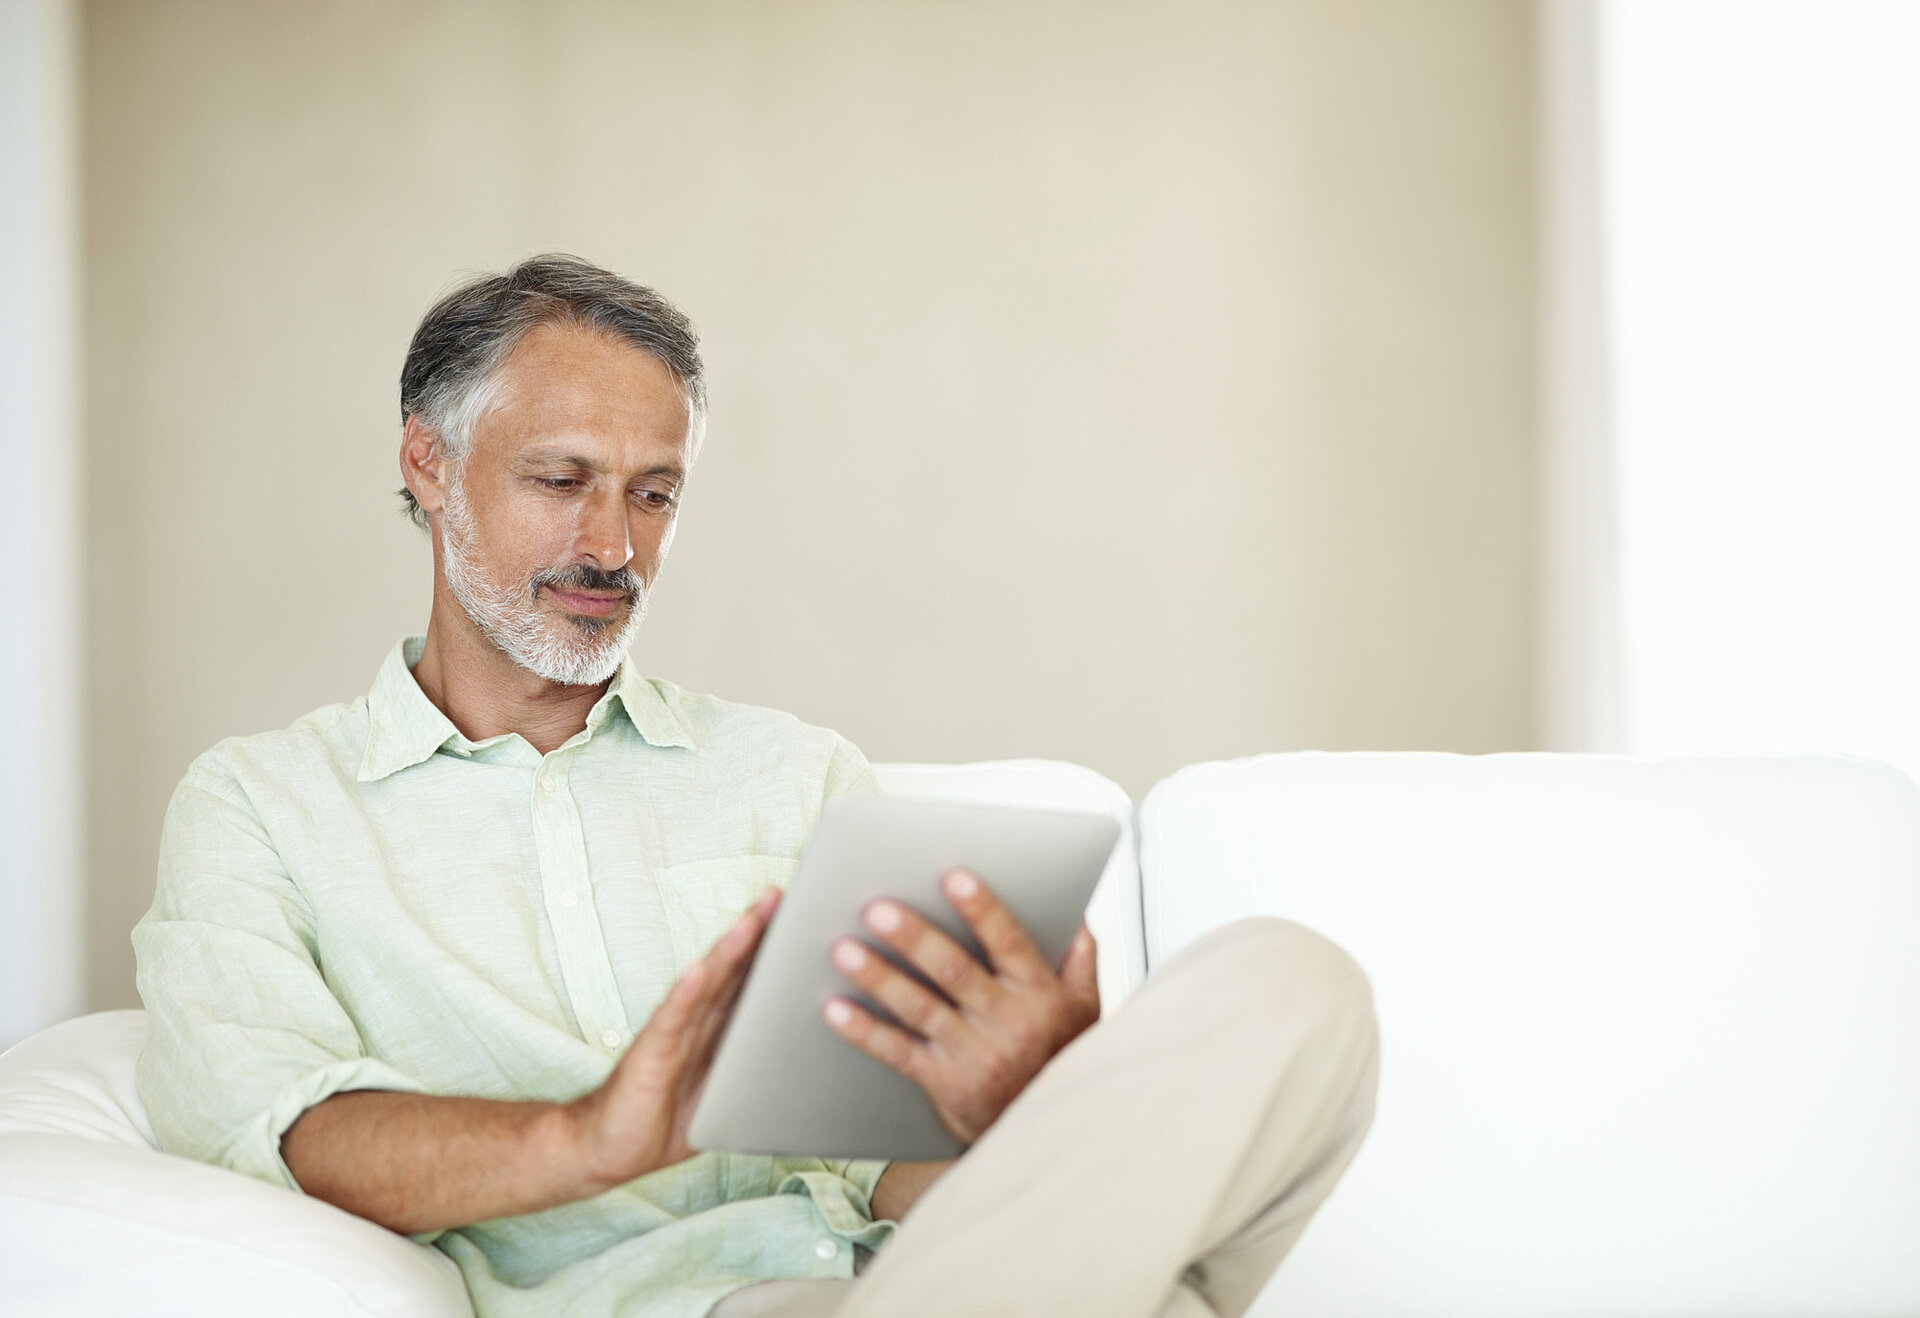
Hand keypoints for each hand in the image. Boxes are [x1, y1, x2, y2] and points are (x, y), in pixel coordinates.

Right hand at [566, 887, 778, 1189]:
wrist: (607, 1150)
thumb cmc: (668, 1120)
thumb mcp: (727, 1094)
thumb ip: (758, 1072)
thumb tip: (814, 1068)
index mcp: (716, 1027)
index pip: (749, 980)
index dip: (776, 949)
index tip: (806, 916)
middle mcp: (695, 1020)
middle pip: (731, 968)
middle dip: (757, 932)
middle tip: (781, 896)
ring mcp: (672, 1032)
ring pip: (704, 984)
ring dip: (728, 950)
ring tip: (750, 920)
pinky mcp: (650, 1053)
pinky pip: (670, 1019)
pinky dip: (685, 993)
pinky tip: (697, 971)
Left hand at [822, 869, 1099, 1146]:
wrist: (1046, 1131)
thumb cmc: (1060, 1057)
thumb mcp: (1085, 1006)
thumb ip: (1080, 956)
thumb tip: (1072, 909)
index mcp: (1041, 993)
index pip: (1009, 942)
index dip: (982, 910)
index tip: (952, 878)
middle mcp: (1009, 1022)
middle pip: (954, 971)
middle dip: (914, 937)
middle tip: (876, 908)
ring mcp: (976, 1054)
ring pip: (921, 1008)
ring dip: (881, 978)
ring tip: (845, 949)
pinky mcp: (946, 1083)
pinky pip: (899, 1053)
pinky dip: (866, 1031)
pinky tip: (835, 1009)